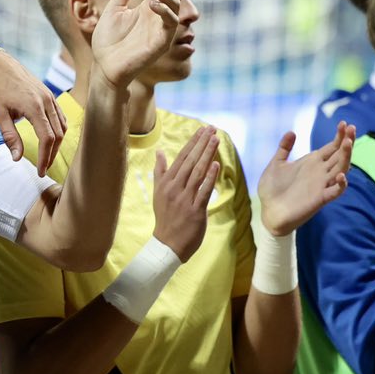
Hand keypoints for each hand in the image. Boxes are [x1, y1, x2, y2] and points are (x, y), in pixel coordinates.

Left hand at [0, 50, 65, 175]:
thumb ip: (9, 136)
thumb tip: (17, 158)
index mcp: (34, 106)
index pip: (47, 139)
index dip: (45, 158)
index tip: (40, 172)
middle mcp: (46, 101)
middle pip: (58, 134)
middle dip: (52, 154)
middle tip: (44, 168)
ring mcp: (49, 96)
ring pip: (62, 125)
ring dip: (57, 143)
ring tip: (47, 157)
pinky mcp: (47, 93)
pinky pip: (60, 115)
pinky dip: (59, 129)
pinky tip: (51, 138)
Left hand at [89, 0, 181, 88]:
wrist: (104, 66)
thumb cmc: (108, 41)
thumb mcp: (113, 9)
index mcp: (149, 7)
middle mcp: (159, 16)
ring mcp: (162, 28)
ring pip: (176, 4)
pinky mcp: (162, 41)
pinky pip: (171, 23)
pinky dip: (164, 10)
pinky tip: (151, 4)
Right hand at [152, 124, 219, 260]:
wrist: (167, 244)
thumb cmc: (165, 217)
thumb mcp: (158, 193)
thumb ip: (160, 171)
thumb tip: (159, 152)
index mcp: (166, 183)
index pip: (181, 158)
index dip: (192, 143)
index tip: (202, 130)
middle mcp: (174, 188)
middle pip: (190, 162)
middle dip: (202, 144)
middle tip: (212, 129)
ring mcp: (184, 199)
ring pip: (197, 173)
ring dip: (207, 155)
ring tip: (216, 140)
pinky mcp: (195, 210)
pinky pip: (203, 190)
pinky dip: (210, 177)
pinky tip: (216, 165)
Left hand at [256, 122, 353, 235]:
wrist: (269, 212)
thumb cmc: (272, 190)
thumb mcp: (276, 164)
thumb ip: (284, 149)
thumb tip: (291, 132)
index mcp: (312, 163)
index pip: (331, 147)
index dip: (339, 136)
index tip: (344, 123)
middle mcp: (320, 172)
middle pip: (340, 155)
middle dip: (347, 141)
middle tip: (352, 128)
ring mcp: (322, 185)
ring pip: (341, 169)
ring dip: (346, 157)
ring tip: (348, 143)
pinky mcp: (320, 199)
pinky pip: (335, 192)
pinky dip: (341, 184)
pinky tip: (341, 175)